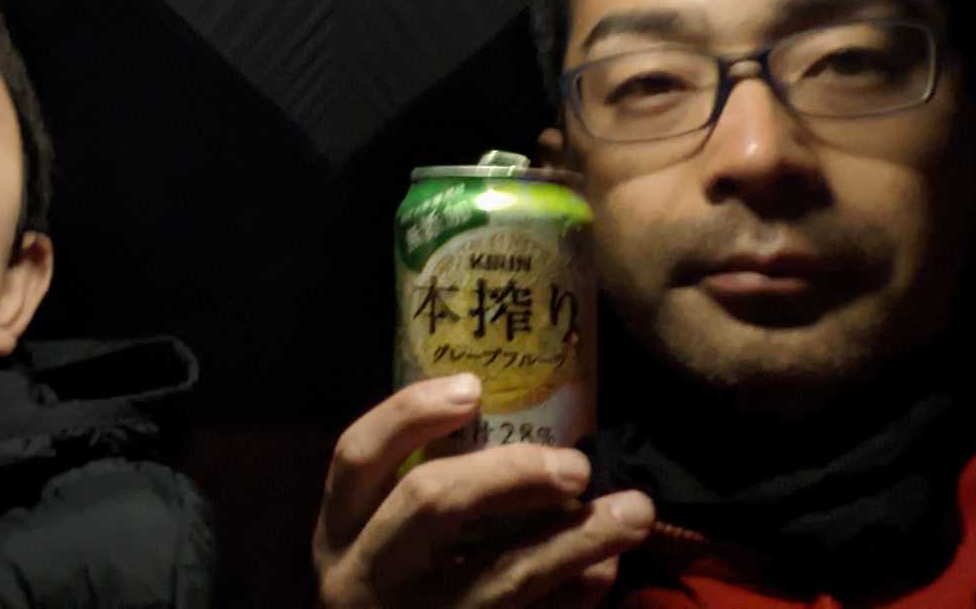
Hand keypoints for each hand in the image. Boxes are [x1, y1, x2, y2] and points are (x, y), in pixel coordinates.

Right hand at [313, 374, 654, 607]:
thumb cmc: (392, 596)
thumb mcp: (379, 544)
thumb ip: (423, 492)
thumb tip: (525, 437)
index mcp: (339, 533)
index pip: (358, 455)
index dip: (411, 414)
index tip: (473, 387)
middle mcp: (364, 577)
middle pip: (428, 502)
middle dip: (509, 473)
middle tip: (575, 464)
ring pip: (499, 577)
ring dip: (575, 539)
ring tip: (636, 511)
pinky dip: (575, 592)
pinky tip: (606, 569)